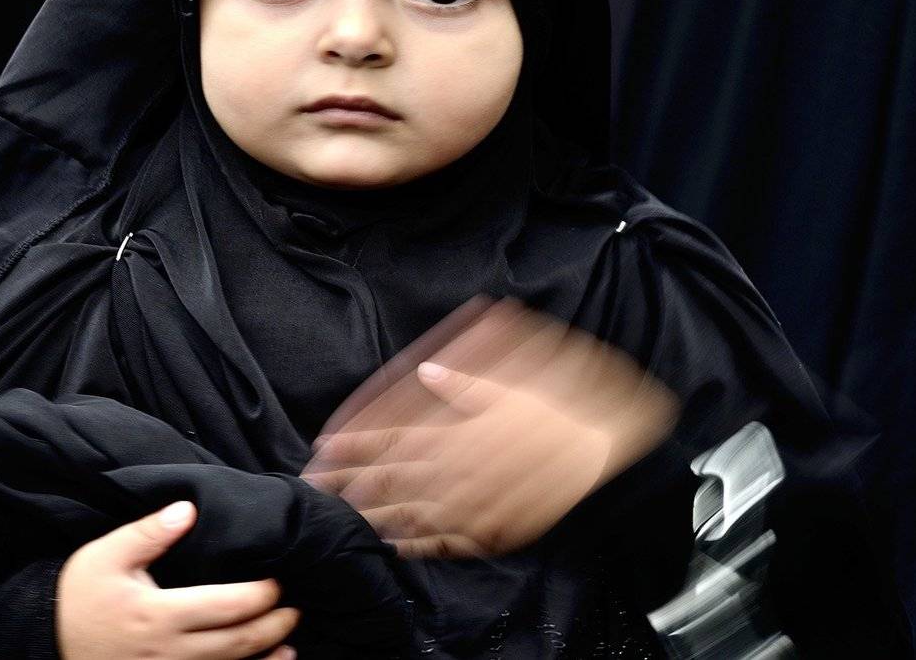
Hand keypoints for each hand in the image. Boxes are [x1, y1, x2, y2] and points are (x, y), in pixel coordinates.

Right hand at [56, 501, 299, 658]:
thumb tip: (188, 508)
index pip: (228, 606)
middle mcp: (169, 651)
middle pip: (239, 642)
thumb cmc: (79, 595)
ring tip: (291, 642)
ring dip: (267, 658)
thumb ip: (149, 533)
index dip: (262, 594)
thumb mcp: (107, 555)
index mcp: (159, 614)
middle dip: (275, 624)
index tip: (278, 580)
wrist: (44, 640)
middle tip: (295, 606)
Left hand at [302, 297, 677, 558]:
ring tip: (342, 517)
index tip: (323, 448)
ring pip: (410, 515)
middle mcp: (457, 472)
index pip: (390, 443)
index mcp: (455, 435)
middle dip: (349, 483)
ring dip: (372, 516)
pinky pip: (444, 543)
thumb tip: (425, 369)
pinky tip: (392, 546)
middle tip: (316, 487)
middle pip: (390, 481)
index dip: (353, 446)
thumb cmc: (554, 410)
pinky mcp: (490, 530)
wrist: (598, 447)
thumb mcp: (505, 384)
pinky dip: (414, 546)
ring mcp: (472, 505)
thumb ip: (459, 382)